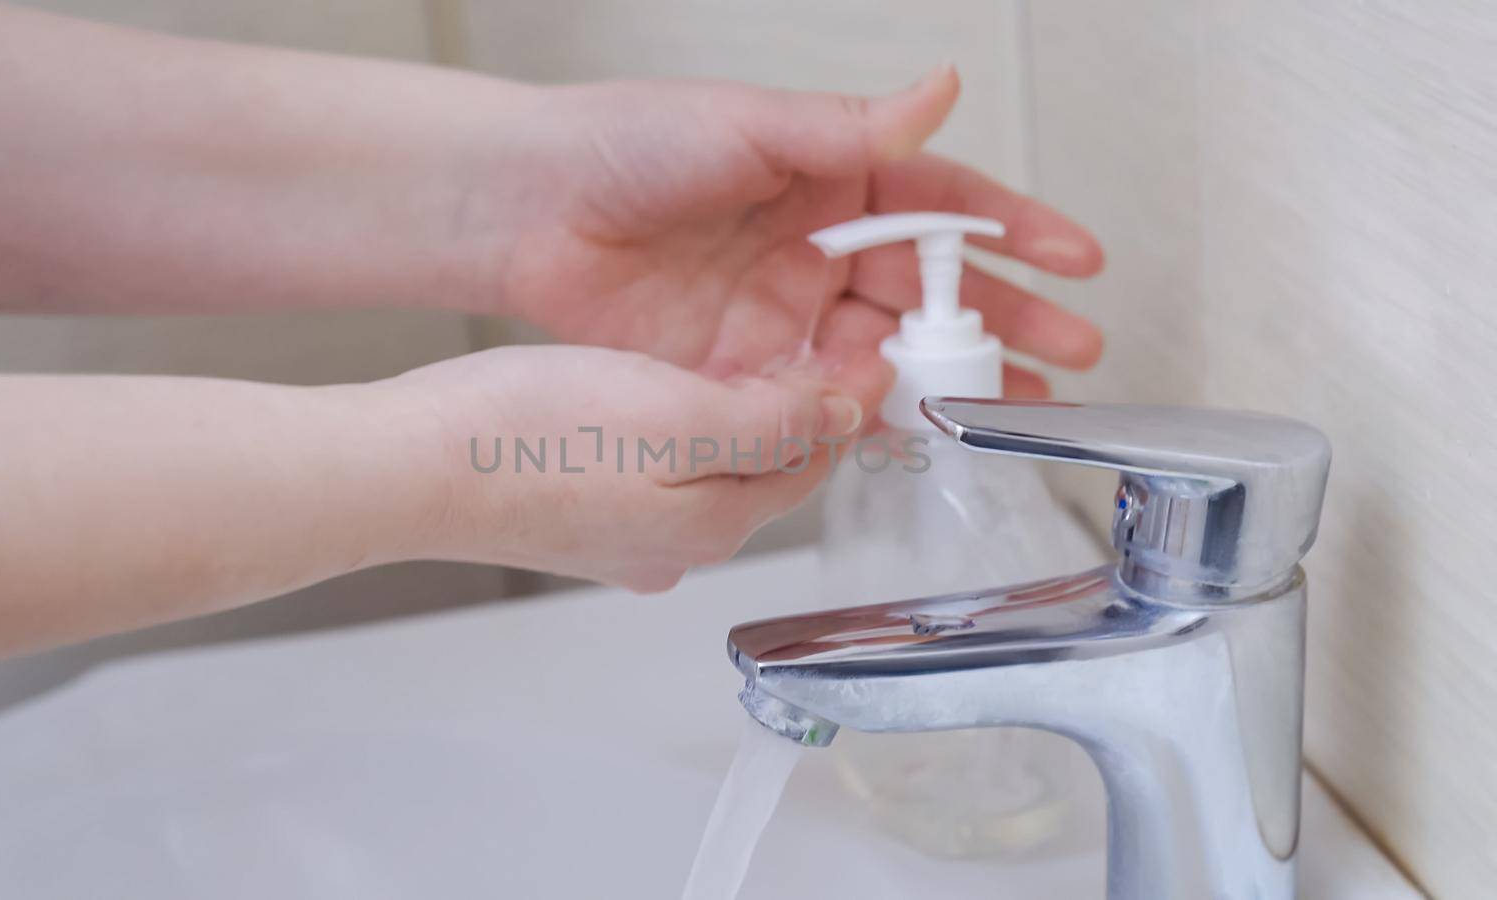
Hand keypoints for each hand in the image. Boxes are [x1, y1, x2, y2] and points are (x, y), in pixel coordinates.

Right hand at [378, 345, 861, 591]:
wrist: (411, 465)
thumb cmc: (529, 437)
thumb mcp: (678, 413)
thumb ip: (774, 421)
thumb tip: (844, 415)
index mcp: (715, 524)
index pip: (814, 459)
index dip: (843, 397)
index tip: (861, 342)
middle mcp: (677, 547)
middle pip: (765, 469)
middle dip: (792, 408)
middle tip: (806, 337)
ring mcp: (624, 540)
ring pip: (708, 469)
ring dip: (733, 416)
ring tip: (736, 352)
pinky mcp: (579, 520)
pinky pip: (654, 472)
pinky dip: (673, 430)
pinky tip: (651, 390)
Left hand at [488, 66, 1104, 411]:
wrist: (528, 210)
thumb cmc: (624, 143)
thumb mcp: (746, 124)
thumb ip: (847, 129)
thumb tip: (941, 92)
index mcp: (829, 181)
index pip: (942, 207)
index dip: (1012, 232)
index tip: (1074, 259)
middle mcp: (816, 251)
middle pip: (930, 293)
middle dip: (1005, 323)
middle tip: (1071, 352)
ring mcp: (783, 317)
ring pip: (885, 355)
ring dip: (951, 380)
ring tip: (1014, 405)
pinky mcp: (741, 373)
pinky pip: (817, 401)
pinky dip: (866, 419)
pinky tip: (915, 431)